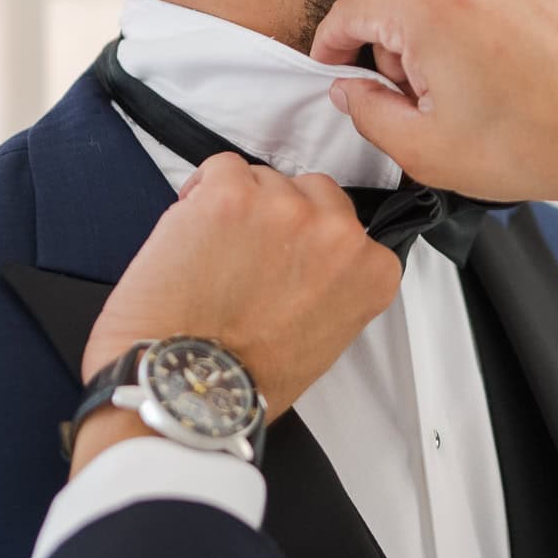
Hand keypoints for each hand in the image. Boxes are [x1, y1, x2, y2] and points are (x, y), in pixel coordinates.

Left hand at [80, 155, 401, 419]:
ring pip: (263, 178)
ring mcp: (286, 210)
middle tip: (246, 255)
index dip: (310, 241)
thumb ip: (330, 287)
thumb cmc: (244, 380)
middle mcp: (338, 234)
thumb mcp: (323, 340)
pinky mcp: (231, 195)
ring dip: (239, 206)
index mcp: (370, 272)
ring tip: (212, 255)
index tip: (286, 260)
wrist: (186, 389)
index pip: (348, 227)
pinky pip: (221, 168)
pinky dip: (201, 193)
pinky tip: (192, 233)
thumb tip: (305, 262)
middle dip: (280, 217)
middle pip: (312, 191)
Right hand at [310, 0, 557, 228]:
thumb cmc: (540, 141)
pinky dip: (475, 31)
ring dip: (437, 45)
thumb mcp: (426, 149)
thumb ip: (367, 114)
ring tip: (475, 98)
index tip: (332, 70)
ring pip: (438, 2)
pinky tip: (501, 77)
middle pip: (395, 7)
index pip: (349, 11)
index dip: (332, 48)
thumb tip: (349, 90)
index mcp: (425, 2)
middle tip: (429, 110)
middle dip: (396, 57)